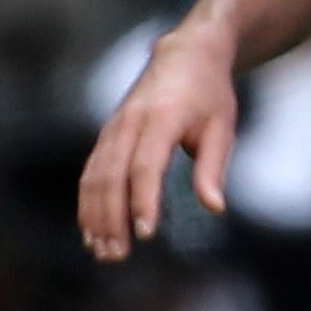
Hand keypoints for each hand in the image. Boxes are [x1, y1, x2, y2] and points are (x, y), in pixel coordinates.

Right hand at [78, 22, 240, 259]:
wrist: (185, 55)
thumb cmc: (210, 94)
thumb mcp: (222, 128)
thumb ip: (213, 168)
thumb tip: (214, 208)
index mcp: (161, 118)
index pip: (146, 166)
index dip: (143, 200)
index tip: (146, 234)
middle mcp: (130, 122)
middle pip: (112, 176)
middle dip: (112, 218)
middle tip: (118, 256)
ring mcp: (114, 127)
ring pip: (95, 176)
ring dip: (95, 216)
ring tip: (102, 251)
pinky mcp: (108, 134)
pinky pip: (92, 171)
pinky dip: (88, 202)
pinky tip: (91, 230)